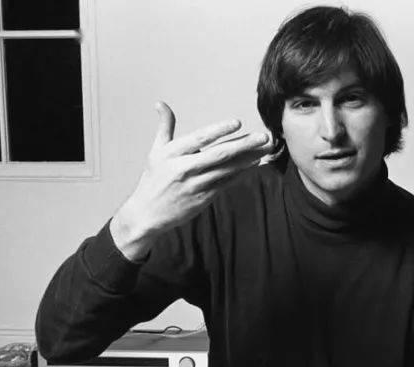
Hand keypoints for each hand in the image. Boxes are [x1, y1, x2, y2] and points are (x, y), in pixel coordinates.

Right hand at [110, 102, 275, 260]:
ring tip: (266, 148)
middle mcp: (185, 168)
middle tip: (264, 136)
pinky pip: (227, 183)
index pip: (199, 138)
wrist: (147, 214)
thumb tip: (161, 104)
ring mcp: (196, 185)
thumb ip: (165, 126)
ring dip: (249, 159)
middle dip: (244, 145)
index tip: (237, 122)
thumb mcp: (156, 151)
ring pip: (227, 169)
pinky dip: (242, 173)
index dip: (219, 130)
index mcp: (173, 153)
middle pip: (219, 154)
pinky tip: (255, 164)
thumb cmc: (153, 180)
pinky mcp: (204, 198)